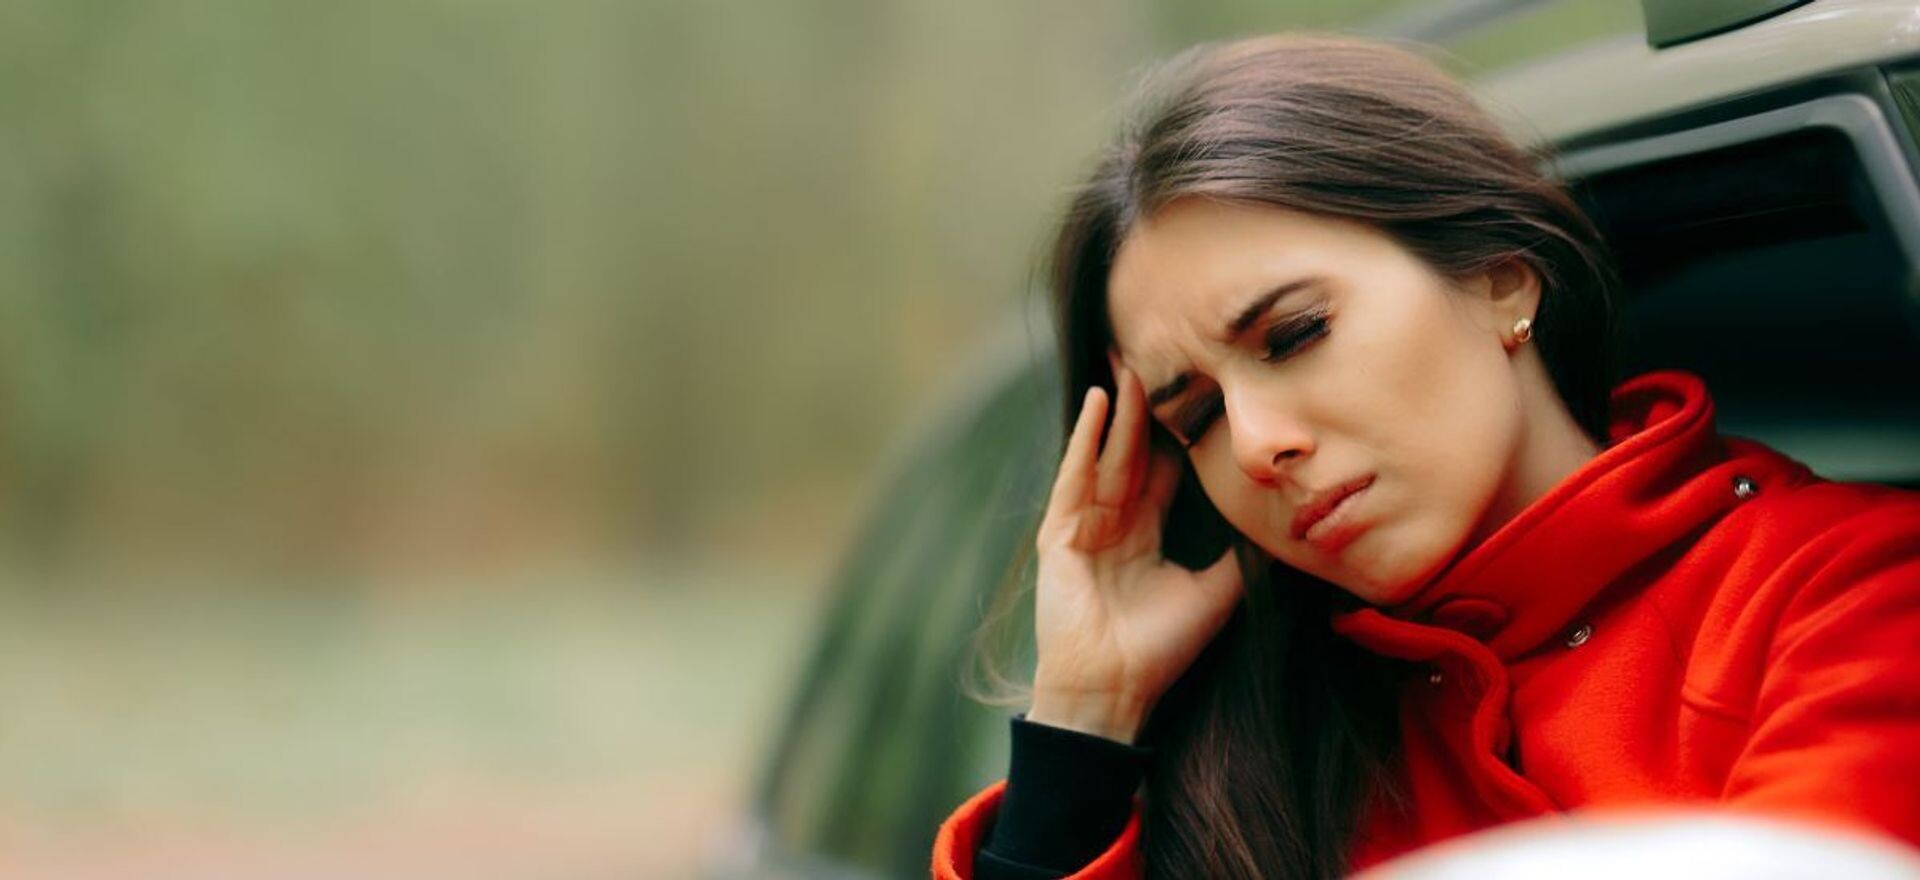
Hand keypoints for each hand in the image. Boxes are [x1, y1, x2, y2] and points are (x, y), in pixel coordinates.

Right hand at [1026, 358, 1244, 743]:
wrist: (1113, 691)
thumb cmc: (1161, 650)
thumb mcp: (1217, 594)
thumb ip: (1242, 559)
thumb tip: (1284, 528)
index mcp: (1145, 535)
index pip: (1163, 470)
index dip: (1178, 432)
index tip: (1197, 391)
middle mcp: (1113, 523)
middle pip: (1131, 451)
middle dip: (1144, 406)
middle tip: (1159, 355)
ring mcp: (1083, 525)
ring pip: (1105, 453)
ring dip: (1116, 408)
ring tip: (1129, 361)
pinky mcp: (1059, 533)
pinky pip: (1075, 474)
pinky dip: (1085, 438)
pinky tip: (1096, 402)